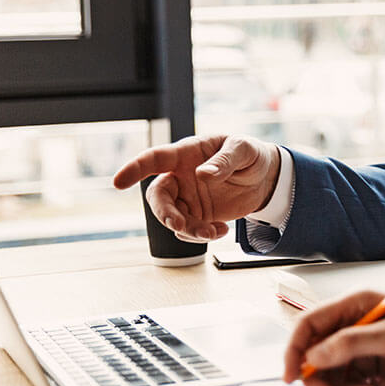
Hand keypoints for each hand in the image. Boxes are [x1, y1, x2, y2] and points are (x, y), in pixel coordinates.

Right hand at [111, 134, 280, 241]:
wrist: (265, 177)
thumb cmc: (249, 154)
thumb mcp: (243, 149)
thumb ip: (224, 160)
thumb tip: (202, 175)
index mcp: (186, 154)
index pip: (154, 159)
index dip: (134, 169)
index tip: (118, 182)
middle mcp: (180, 177)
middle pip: (158, 197)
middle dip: (164, 214)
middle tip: (179, 225)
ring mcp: (188, 199)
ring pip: (173, 219)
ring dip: (188, 230)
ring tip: (213, 232)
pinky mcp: (198, 216)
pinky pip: (189, 231)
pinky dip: (201, 236)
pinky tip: (222, 230)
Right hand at [284, 291, 384, 385]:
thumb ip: (351, 344)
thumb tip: (313, 356)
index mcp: (354, 304)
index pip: (309, 324)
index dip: (294, 349)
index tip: (292, 377)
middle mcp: (353, 322)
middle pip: (315, 354)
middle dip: (319, 380)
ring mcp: (361, 344)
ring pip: (330, 373)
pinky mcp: (371, 363)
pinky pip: (348, 381)